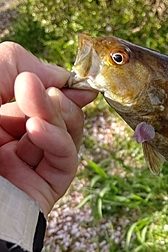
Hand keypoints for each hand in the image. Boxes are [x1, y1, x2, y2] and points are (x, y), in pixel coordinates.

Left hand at [0, 42, 96, 216]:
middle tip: (41, 89)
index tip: (73, 79)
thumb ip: (14, 64)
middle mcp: (10, 141)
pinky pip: (65, 161)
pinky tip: (38, 129)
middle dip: (55, 98)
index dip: (59, 85)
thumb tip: (59, 75)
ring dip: (57, 115)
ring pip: (66, 135)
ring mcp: (26, 166)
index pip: (38, 98)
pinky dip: (59, 141)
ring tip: (41, 104)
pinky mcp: (42, 188)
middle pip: (57, 115)